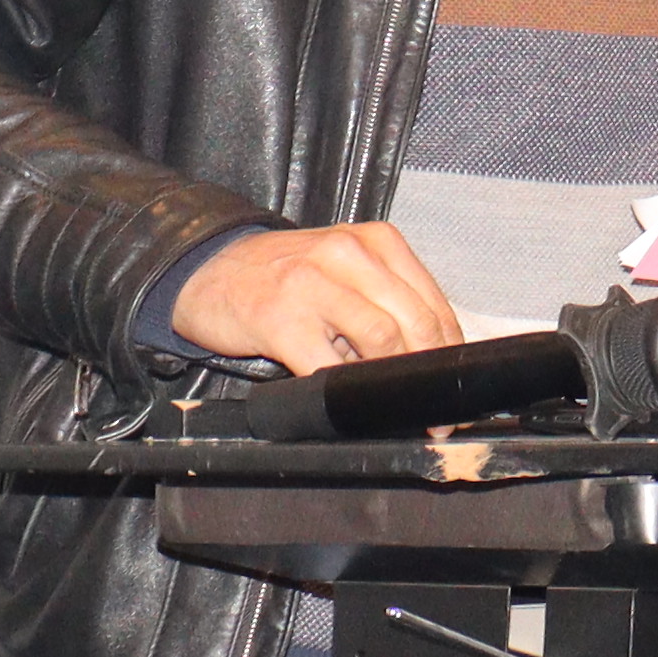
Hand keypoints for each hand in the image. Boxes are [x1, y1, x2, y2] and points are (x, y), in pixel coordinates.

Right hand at [170, 221, 462, 372]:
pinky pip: (329, 367)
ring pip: (382, 340)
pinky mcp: (282, 320)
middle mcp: (349, 254)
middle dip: (429, 374)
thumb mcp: (343, 268)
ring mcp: (314, 284)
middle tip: (431, 415)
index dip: (450, 352)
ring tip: (379, 395)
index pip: (434, 303)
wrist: (207, 270)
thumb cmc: (281, 276)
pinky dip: (342, 387)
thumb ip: (387, 297)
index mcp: (376, 241)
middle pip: (416, 323)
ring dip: (389, 379)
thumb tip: (433, 354)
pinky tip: (337, 389)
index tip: (449, 386)